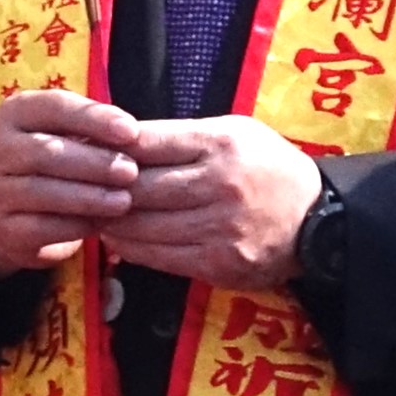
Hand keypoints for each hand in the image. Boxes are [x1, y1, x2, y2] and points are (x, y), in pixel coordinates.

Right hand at [0, 88, 139, 282]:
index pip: (54, 107)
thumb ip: (94, 130)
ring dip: (89, 197)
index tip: (132, 132)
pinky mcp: (4, 228)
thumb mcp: (67, 135)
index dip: (94, 118)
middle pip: (46, 152)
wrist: (14, 215)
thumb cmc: (54, 163)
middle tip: (131, 171)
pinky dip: (76, 225)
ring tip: (124, 200)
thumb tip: (132, 136)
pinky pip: (42, 227)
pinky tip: (102, 223)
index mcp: (15, 113)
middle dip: (94, 162)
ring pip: (44, 192)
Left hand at [103, 117, 324, 290]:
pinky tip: (119, 240)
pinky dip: (132, 248)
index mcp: (221, 143)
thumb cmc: (268, 167)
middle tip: (76, 186)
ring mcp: (219, 227)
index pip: (148, 142)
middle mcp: (219, 184)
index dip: (109, 147)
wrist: (319, 219)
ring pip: (143, 226)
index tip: (86, 149)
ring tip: (91, 214)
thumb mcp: (235, 132)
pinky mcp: (218, 263)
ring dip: (110, 222)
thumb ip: (184, 137)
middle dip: (101, 188)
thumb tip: (122, 141)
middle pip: (139, 187)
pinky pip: (160, 257)